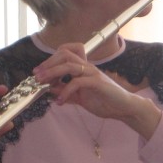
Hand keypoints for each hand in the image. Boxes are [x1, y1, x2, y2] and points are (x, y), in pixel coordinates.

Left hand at [32, 43, 160, 138]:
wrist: (124, 109)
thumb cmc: (106, 102)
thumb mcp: (81, 98)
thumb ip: (66, 93)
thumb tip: (50, 90)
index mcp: (84, 69)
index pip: (66, 53)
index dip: (50, 60)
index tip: (40, 73)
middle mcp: (88, 67)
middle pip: (65, 54)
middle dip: (48, 63)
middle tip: (37, 76)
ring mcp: (93, 73)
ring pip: (69, 65)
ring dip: (52, 73)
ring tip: (43, 84)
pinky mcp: (98, 83)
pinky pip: (77, 82)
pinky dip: (65, 91)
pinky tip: (60, 101)